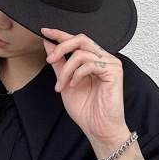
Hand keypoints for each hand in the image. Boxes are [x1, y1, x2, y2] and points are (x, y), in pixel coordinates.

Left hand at [41, 28, 129, 150]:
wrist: (98, 128)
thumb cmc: (86, 109)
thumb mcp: (65, 82)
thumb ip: (58, 63)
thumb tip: (48, 44)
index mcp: (92, 59)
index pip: (76, 40)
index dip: (60, 34)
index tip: (44, 31)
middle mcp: (103, 58)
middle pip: (81, 39)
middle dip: (61, 47)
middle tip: (49, 59)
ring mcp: (110, 64)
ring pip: (81, 54)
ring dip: (66, 70)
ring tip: (62, 85)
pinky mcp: (114, 71)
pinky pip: (90, 64)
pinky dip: (77, 75)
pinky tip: (74, 86)